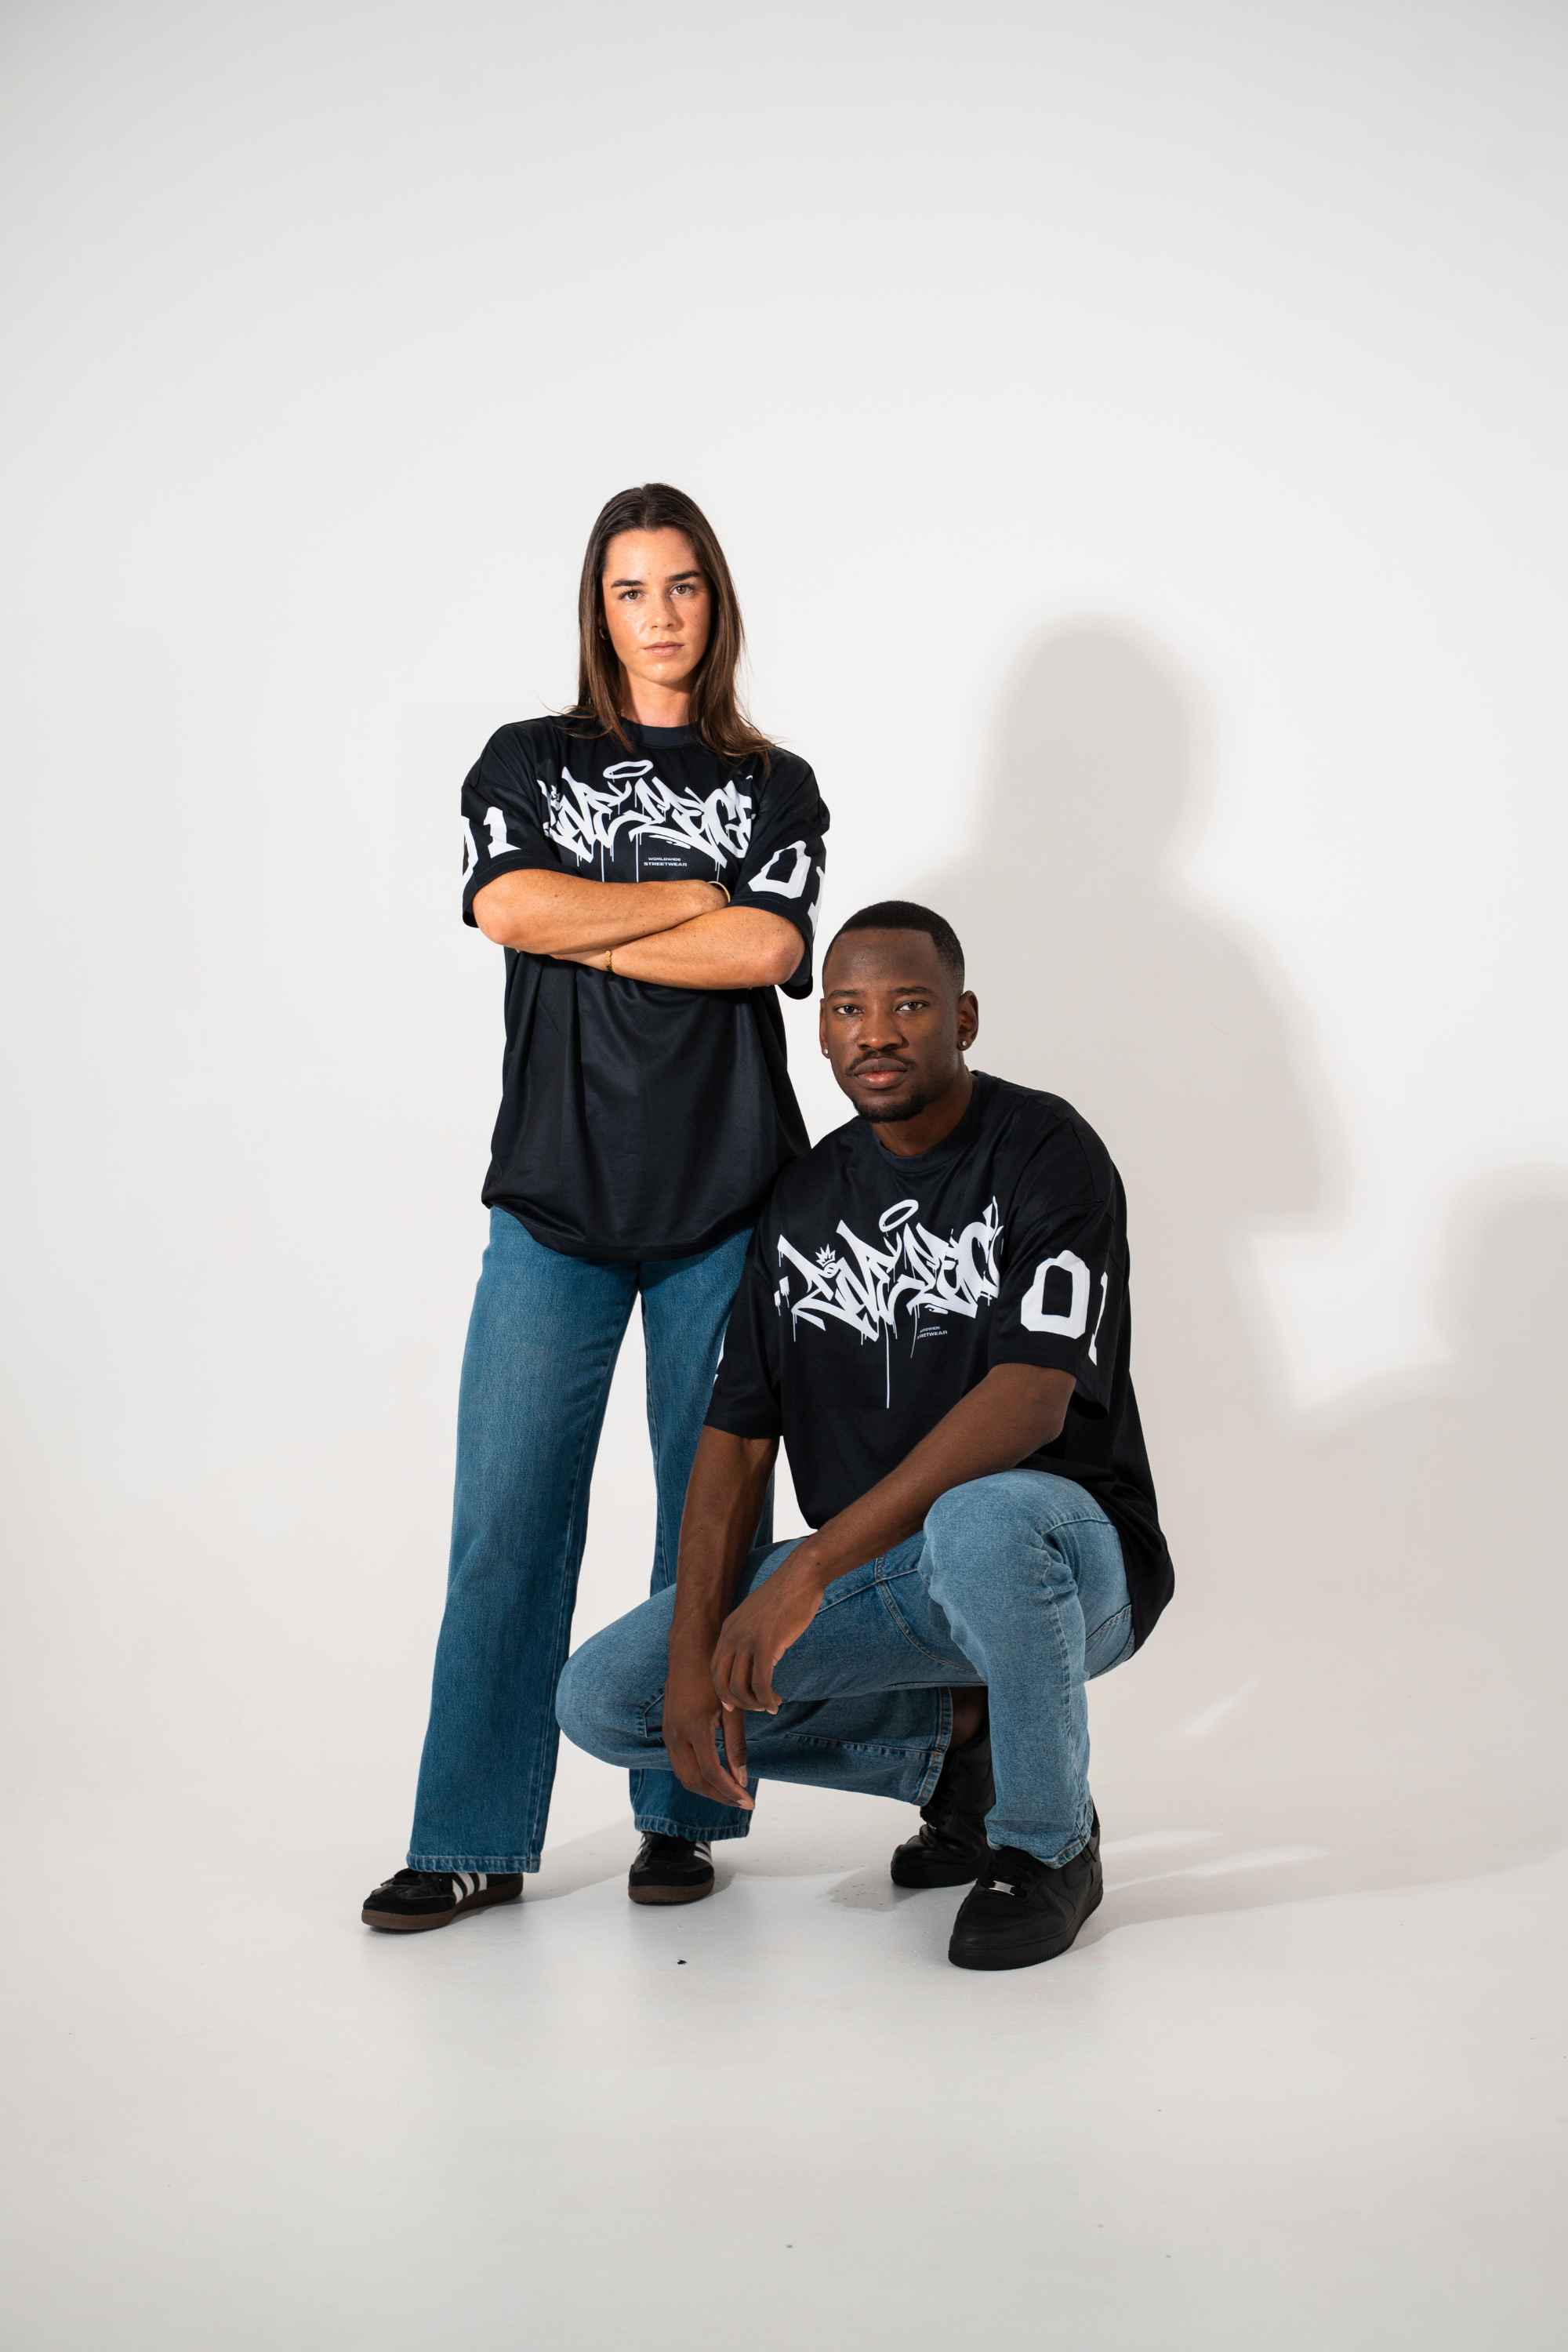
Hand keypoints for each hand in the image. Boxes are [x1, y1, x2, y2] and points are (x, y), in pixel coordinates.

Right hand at [661, 1649, 753, 1810]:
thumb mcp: (732, 1710)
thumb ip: (736, 1746)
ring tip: (731, 1793)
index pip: (711, 1773)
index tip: (749, 1801)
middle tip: (742, 1802)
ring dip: (707, 1790)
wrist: (689, 1653)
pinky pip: (679, 1765)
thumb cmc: (715, 1678)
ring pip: (684, 1777)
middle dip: (720, 1796)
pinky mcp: (667, 1733)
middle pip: (695, 1781)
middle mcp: (676, 1735)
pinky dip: (697, 1777)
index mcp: (695, 1728)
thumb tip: (743, 1779)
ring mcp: (668, 1735)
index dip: (731, 1792)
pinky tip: (715, 1777)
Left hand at [710, 1550, 826, 1715]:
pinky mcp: (765, 1644)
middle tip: (757, 1708)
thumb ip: (751, 1635)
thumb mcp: (759, 1616)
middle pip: (722, 1683)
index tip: (738, 1704)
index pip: (715, 1670)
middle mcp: (732, 1636)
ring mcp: (747, 1640)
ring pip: (740, 1687)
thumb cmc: (786, 1596)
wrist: (800, 1576)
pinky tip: (777, 1702)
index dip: (723, 1692)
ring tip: (770, 1705)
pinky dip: (767, 1699)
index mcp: (728, 1629)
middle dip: (738, 1703)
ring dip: (755, 1704)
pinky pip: (761, 1683)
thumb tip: (755, 1657)